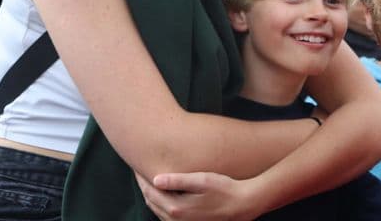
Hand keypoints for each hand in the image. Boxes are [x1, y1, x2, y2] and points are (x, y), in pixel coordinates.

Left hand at [135, 171, 261, 220]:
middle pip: (151, 202)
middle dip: (144, 186)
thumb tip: (155, 179)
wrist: (243, 205)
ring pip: (158, 210)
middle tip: (140, 170)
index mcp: (177, 209)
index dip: (142, 178)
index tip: (137, 165)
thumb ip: (178, 180)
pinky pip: (167, 216)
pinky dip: (161, 204)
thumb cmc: (225, 189)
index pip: (150, 192)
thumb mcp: (202, 180)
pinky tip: (164, 193)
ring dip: (152, 195)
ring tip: (149, 179)